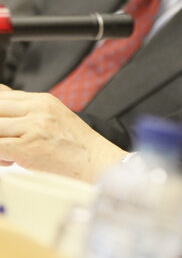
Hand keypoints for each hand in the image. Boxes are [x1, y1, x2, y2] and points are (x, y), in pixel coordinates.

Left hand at [0, 85, 126, 180]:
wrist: (95, 162)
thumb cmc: (75, 146)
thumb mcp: (54, 117)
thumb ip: (28, 111)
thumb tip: (3, 107)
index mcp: (42, 100)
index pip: (1, 95)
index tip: (4, 128)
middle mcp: (38, 109)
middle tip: (4, 140)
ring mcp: (34, 126)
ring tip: (7, 155)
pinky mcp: (28, 146)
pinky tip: (9, 161)